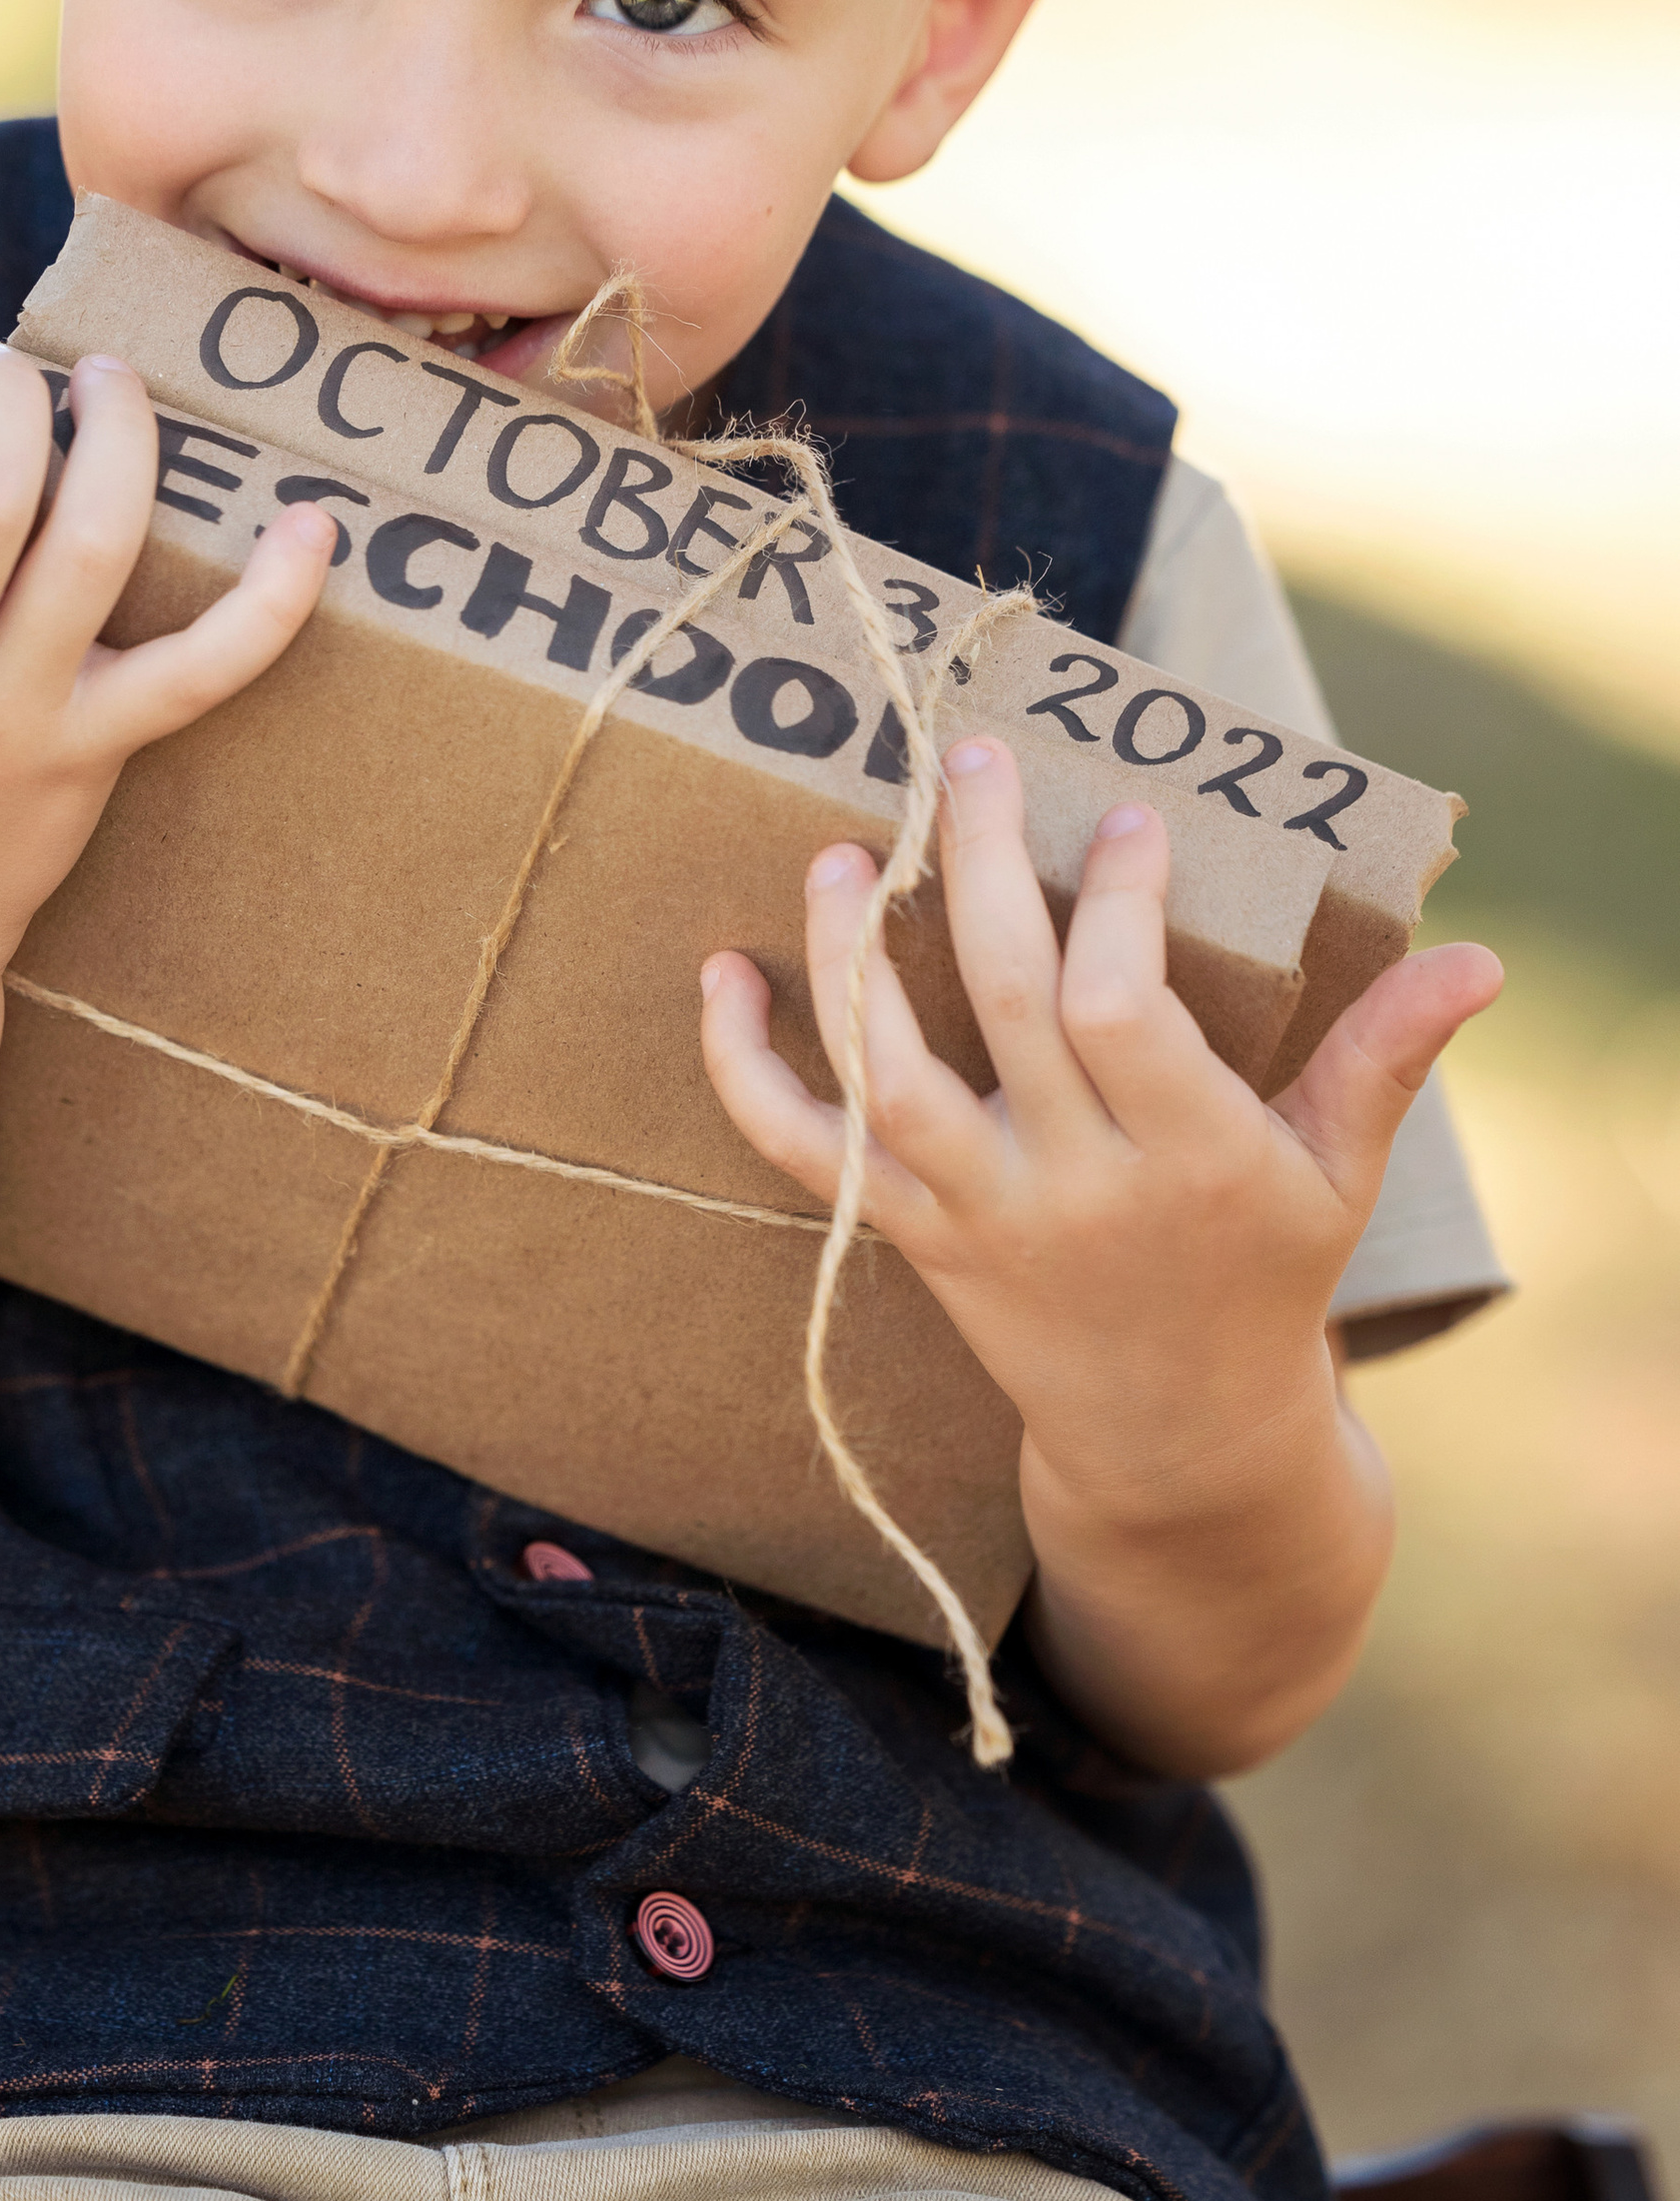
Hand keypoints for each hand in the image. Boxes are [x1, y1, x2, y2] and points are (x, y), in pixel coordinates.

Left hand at [702, 739, 1500, 1522]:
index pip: (1124, 1012)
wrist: (1172, 1436)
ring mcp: (977, 1215)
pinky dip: (745, 1070)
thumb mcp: (1338, 1173)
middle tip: (972, 764)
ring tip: (844, 853)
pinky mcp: (908, 1235)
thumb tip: (1479, 959)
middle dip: (984, 870)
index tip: (1128, 820)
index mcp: (1188, 1161)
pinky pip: (802, 1153)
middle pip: (1004, 1008)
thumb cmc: (1262, 1275)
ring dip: (849, 960)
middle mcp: (1070, 1187)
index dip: (1117, 905)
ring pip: (886, 1080)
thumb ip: (1384, 1058)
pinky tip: (721, 976)